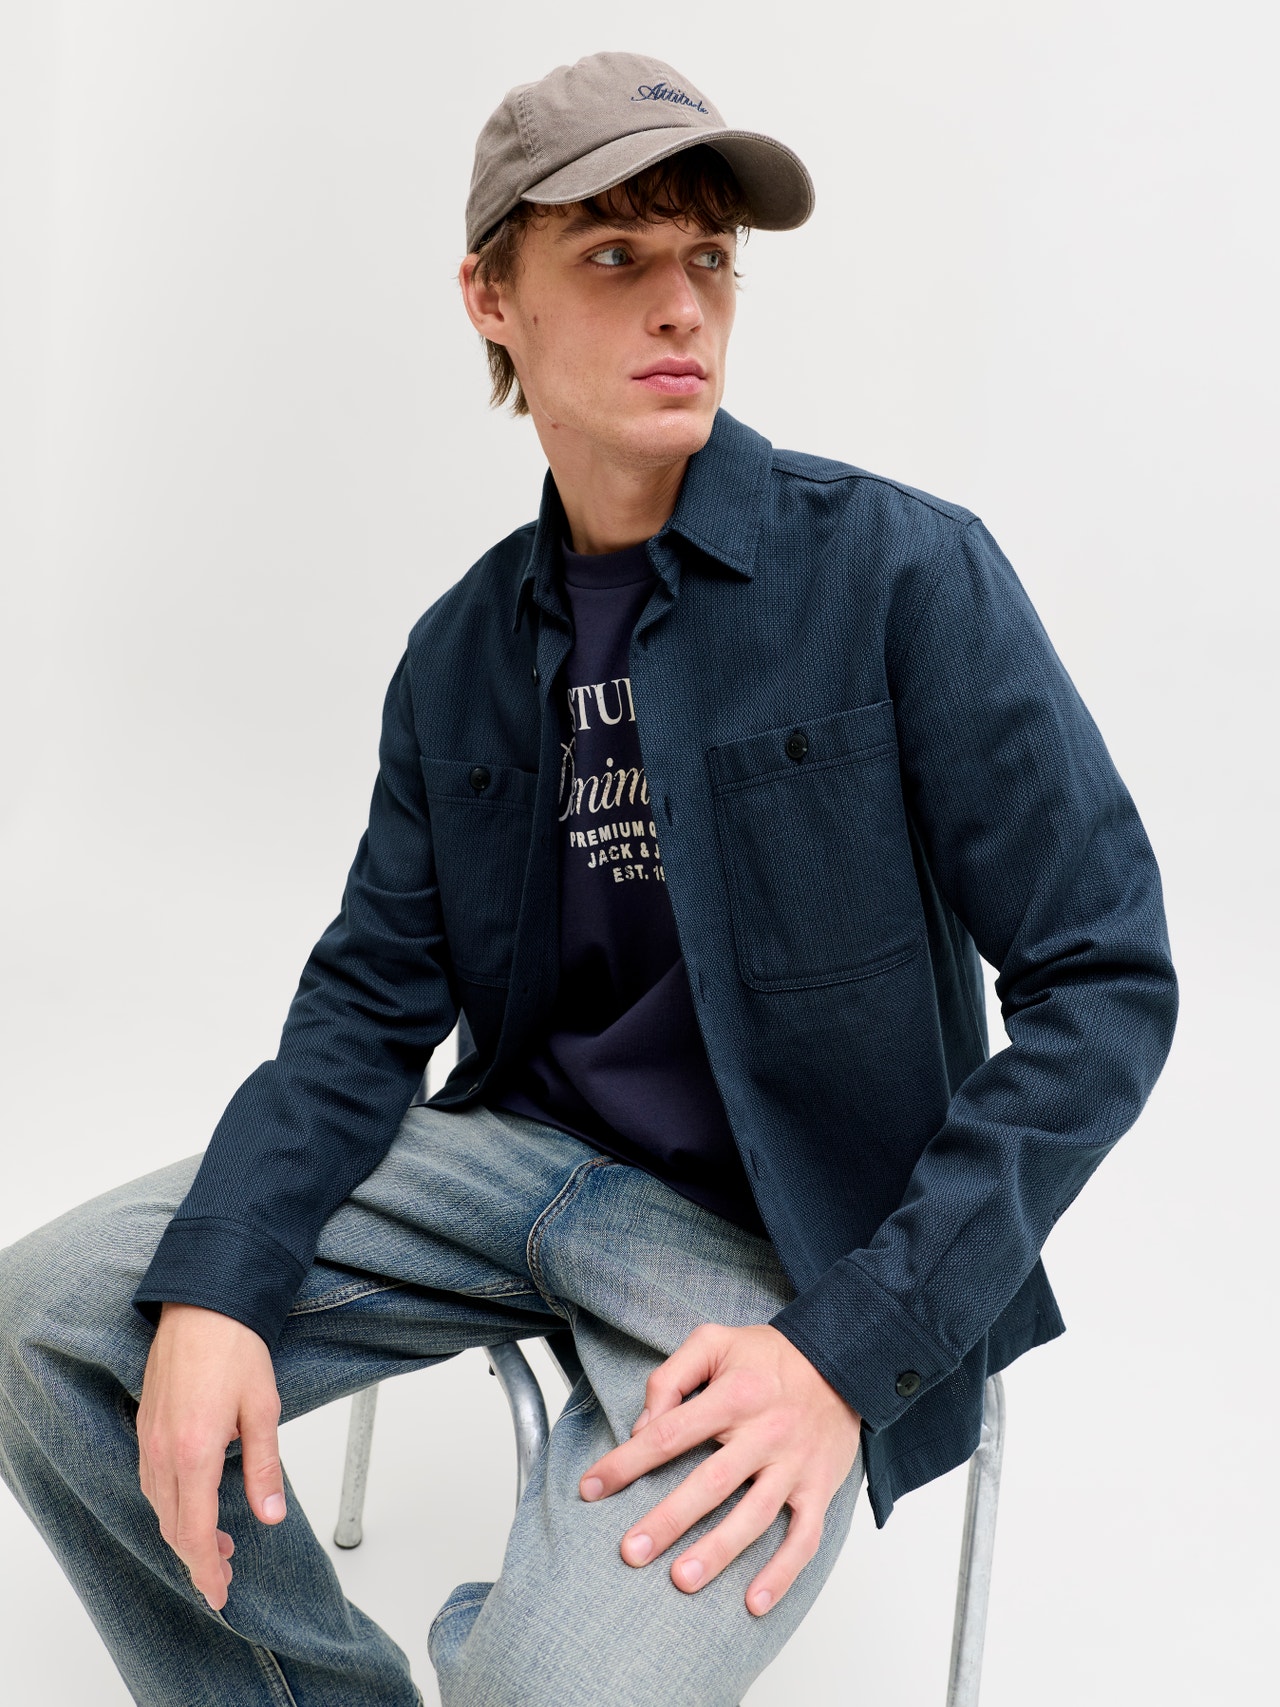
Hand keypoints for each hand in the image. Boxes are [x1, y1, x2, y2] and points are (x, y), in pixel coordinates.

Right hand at [136, 1301, 285, 1609]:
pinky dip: (171, 1504)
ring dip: (184, 1531)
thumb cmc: (235, 1348)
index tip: (220, 1593)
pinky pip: (152, 1480)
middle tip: (224, 1573)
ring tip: (218, 1541)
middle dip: (197, 1557)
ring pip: (159, 1506)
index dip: (206, 1570)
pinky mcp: (146, 1426)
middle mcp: (163, 1451)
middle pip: (172, 1527)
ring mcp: (150, 1439)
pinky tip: (193, 1501)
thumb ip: (265, 1467)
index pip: (194, 1532)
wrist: (203, 1304)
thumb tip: (270, 1515)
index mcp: (194, 1452)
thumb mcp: (264, 1409)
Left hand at [578, 1322, 861, 1615]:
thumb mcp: (715, 1342)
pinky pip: (803, 1538)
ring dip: (719, 1551)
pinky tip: (754, 1602)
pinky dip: (783, 1573)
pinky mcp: (819, 1488)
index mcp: (734, 1395)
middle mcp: (765, 1433)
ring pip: (755, 1516)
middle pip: (711, 1483)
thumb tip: (643, 1427)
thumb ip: (672, 1376)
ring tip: (682, 1580)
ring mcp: (794, 1465)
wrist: (844, 1361)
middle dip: (668, 1520)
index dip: (627, 1462)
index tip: (591, 1488)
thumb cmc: (770, 1355)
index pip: (670, 1433)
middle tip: (631, 1552)